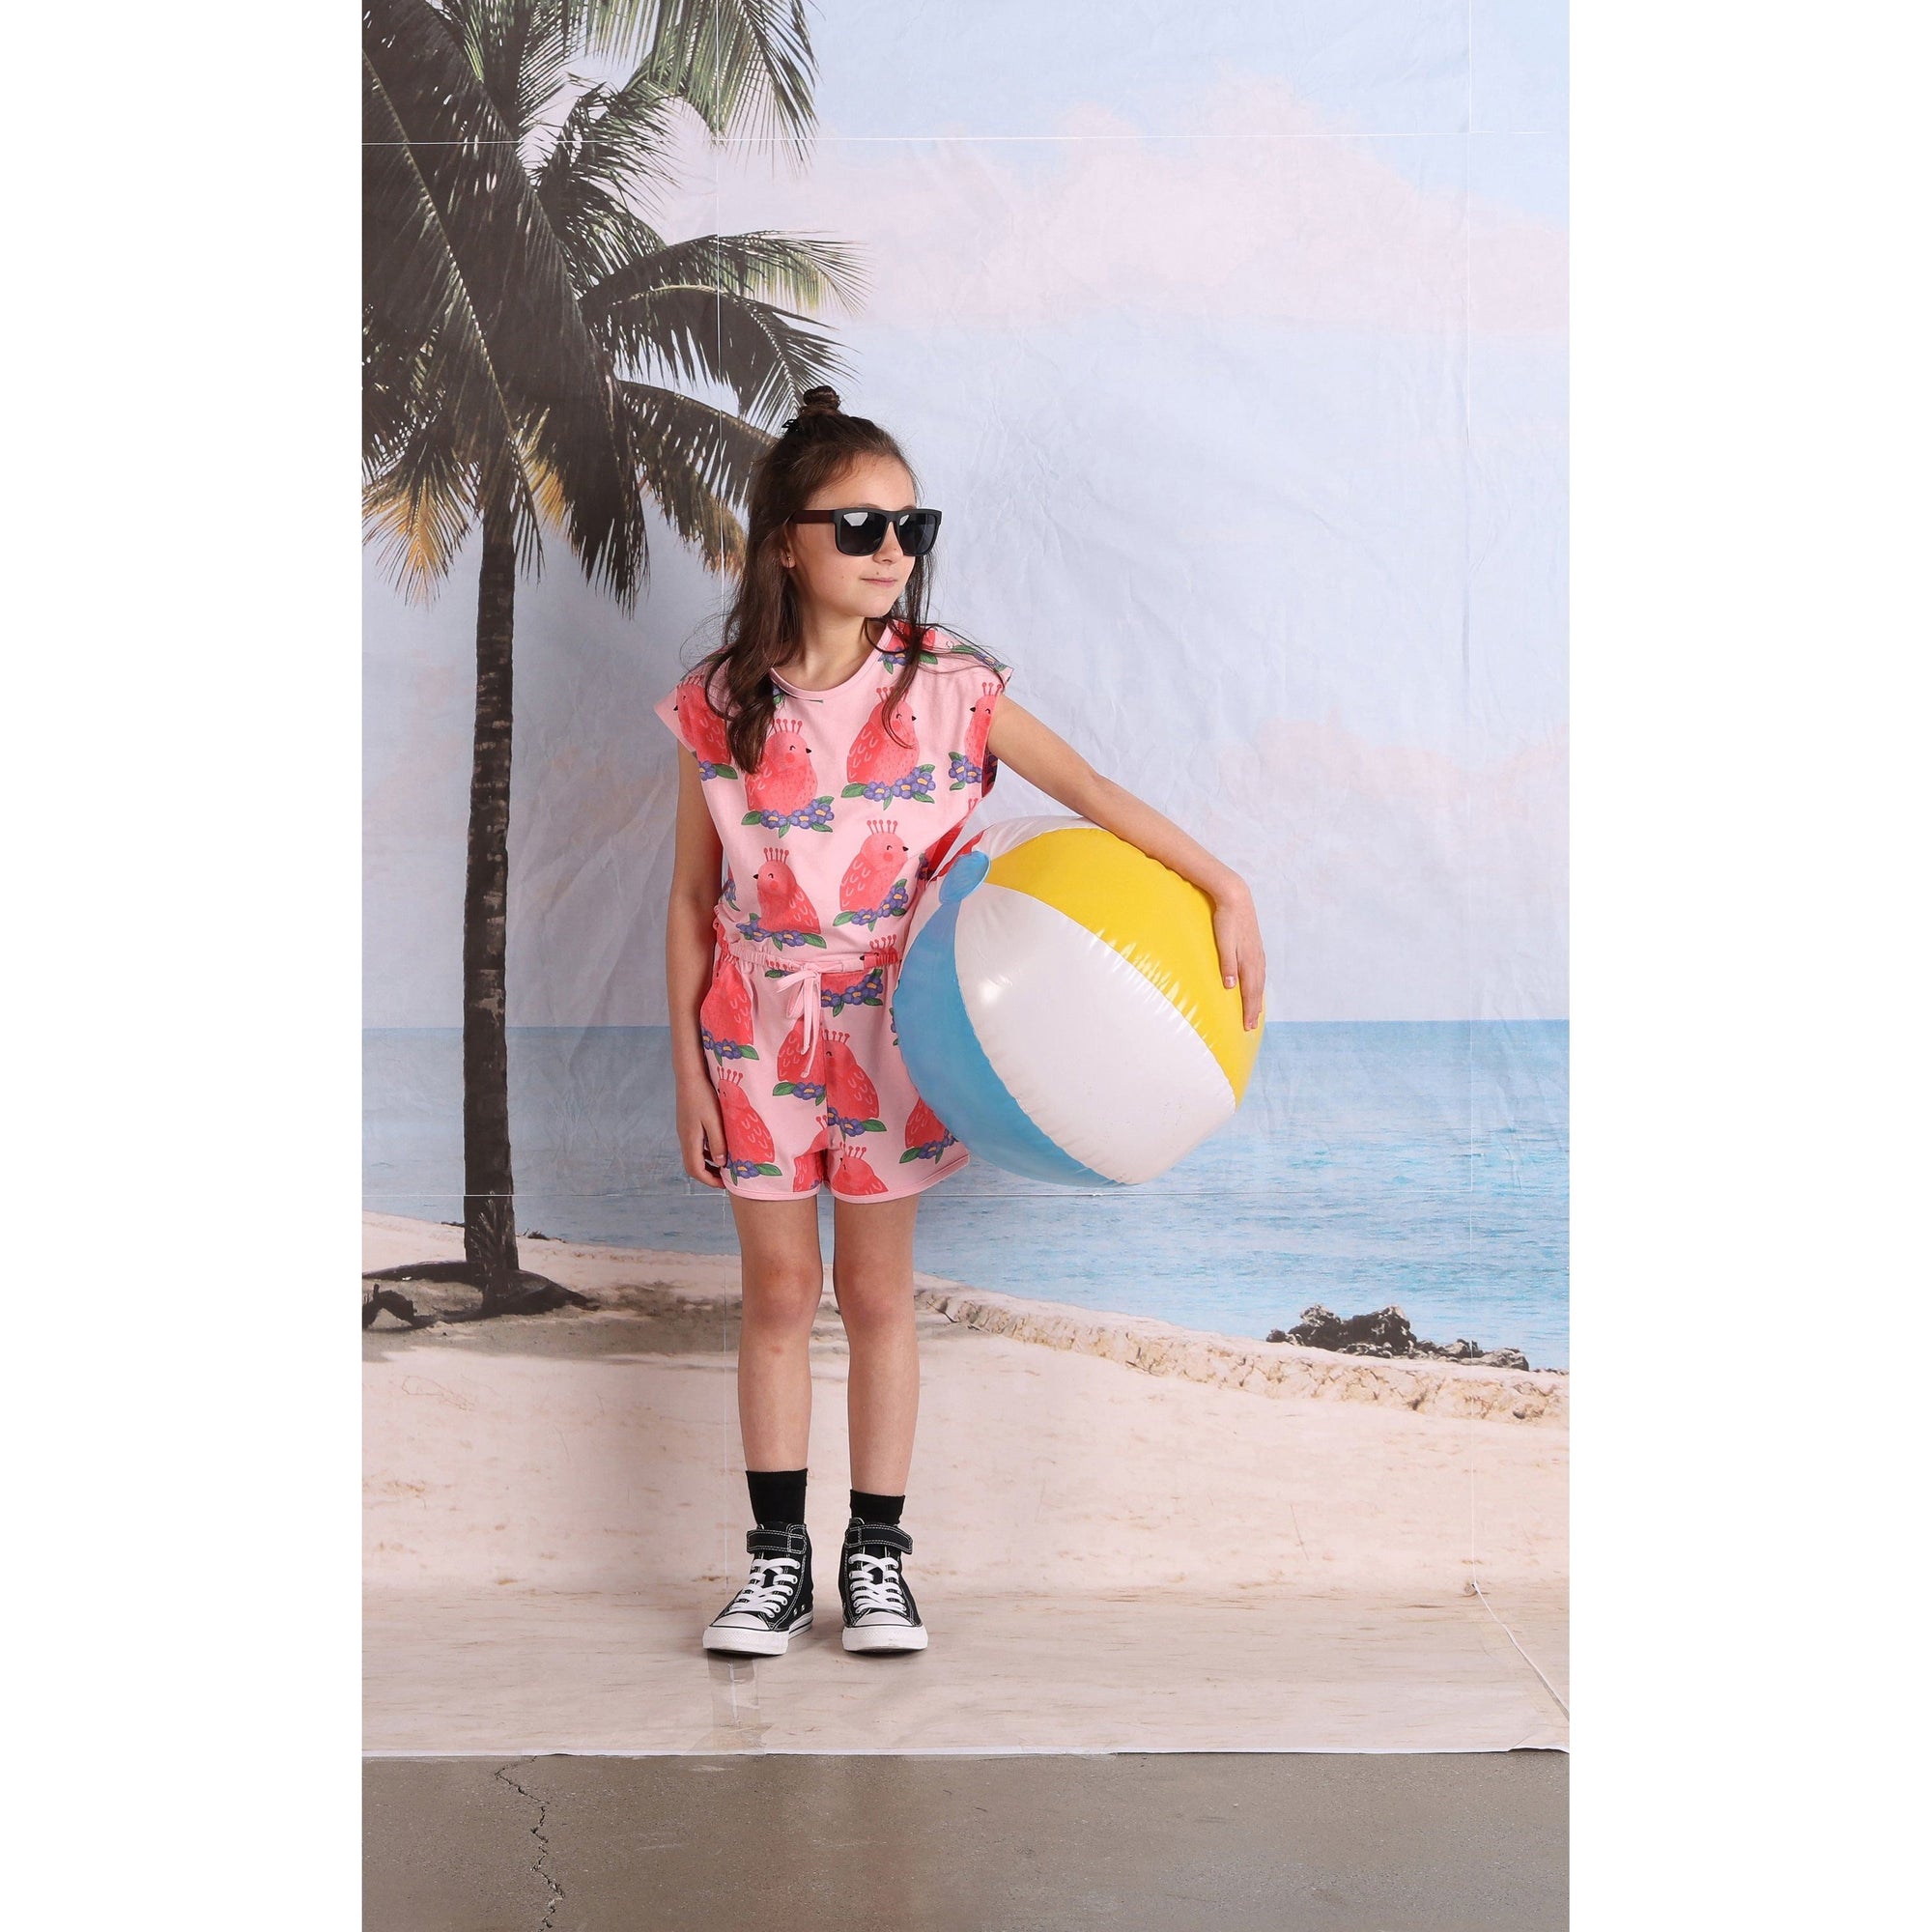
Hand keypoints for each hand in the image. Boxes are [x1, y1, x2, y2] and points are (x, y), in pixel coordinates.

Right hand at [677, 1076, 730, 1188]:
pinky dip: (706, 1152)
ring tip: (725, 1165)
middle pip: (692, 1166)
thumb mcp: (715, 1121)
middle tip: (726, 1178)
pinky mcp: (687, 1125)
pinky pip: (695, 1145)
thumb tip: (721, 1164)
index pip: (696, 1170)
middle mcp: (684, 1138)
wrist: (689, 1076)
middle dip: (708, 1175)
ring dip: (707, 1164)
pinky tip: (718, 1147)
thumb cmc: (704, 1096)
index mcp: (690, 1140)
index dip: (710, 1180)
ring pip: (694, 1156)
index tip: (725, 1184)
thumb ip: (718, 1143)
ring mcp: (684, 1131)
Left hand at [1209, 880, 1265, 1031]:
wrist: (1236, 897)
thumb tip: (1229, 986)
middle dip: (1254, 1009)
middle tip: (1251, 1026)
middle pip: (1256, 990)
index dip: (1249, 1010)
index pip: (1249, 992)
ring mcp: (1257, 952)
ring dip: (1257, 998)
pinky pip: (1260, 971)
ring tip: (1255, 1011)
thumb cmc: (1226, 919)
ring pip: (1260, 981)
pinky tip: (1256, 984)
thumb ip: (1227, 964)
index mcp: (1248, 960)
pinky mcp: (1255, 946)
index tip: (1248, 1027)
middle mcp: (1256, 958)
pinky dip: (1259, 983)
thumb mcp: (1223, 942)